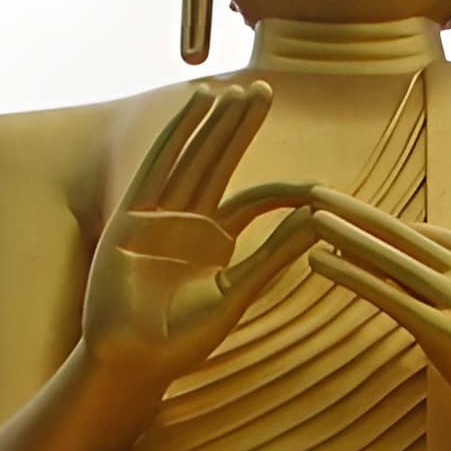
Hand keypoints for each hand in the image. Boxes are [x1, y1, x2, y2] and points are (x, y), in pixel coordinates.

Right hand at [77, 81, 317, 391]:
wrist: (131, 361)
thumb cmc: (181, 340)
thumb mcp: (236, 295)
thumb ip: (272, 257)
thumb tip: (318, 222)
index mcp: (215, 242)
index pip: (253, 200)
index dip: (282, 190)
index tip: (318, 188)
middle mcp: (188, 221)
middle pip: (220, 162)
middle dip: (240, 127)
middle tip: (264, 88)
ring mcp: (158, 215)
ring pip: (193, 156)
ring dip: (212, 123)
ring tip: (234, 89)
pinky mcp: (132, 215)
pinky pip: (159, 164)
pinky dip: (177, 133)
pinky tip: (196, 105)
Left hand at [296, 184, 450, 450]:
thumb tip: (432, 285)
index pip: (430, 235)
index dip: (386, 228)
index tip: (351, 218)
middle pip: (406, 233)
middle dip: (359, 211)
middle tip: (318, 190)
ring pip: (392, 258)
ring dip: (346, 234)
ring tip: (309, 218)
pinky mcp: (448, 333)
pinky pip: (389, 295)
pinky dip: (350, 274)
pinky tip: (319, 263)